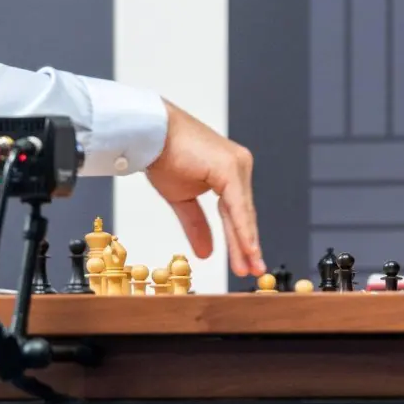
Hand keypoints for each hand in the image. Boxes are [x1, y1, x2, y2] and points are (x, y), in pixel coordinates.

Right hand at [144, 100, 264, 277]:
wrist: (149, 134)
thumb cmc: (163, 156)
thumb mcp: (181, 198)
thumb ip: (196, 224)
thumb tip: (206, 253)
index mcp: (230, 172)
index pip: (237, 212)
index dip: (240, 239)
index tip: (245, 263)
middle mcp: (239, 166)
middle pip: (243, 214)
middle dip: (247, 246)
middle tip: (254, 270)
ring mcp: (237, 165)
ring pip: (242, 212)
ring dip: (246, 242)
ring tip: (250, 266)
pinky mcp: (230, 167)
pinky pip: (237, 205)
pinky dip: (242, 228)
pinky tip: (248, 247)